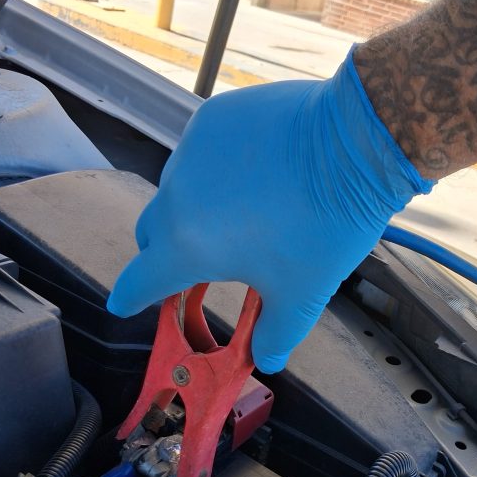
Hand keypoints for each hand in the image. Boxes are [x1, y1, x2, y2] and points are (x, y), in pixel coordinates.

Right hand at [107, 52, 432, 373]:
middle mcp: (176, 196)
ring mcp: (191, 151)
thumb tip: (266, 358)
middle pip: (152, 234)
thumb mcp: (302, 292)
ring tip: (245, 214)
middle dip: (165, 254)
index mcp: (187, 246)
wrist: (352, 142)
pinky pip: (201, 153)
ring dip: (195, 209)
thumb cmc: (325, 223)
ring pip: (178, 190)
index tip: (123, 304)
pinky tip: (258, 173)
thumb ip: (277, 334)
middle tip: (198, 264)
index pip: (140, 280)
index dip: (131, 297)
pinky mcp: (212, 118)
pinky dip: (217, 170)